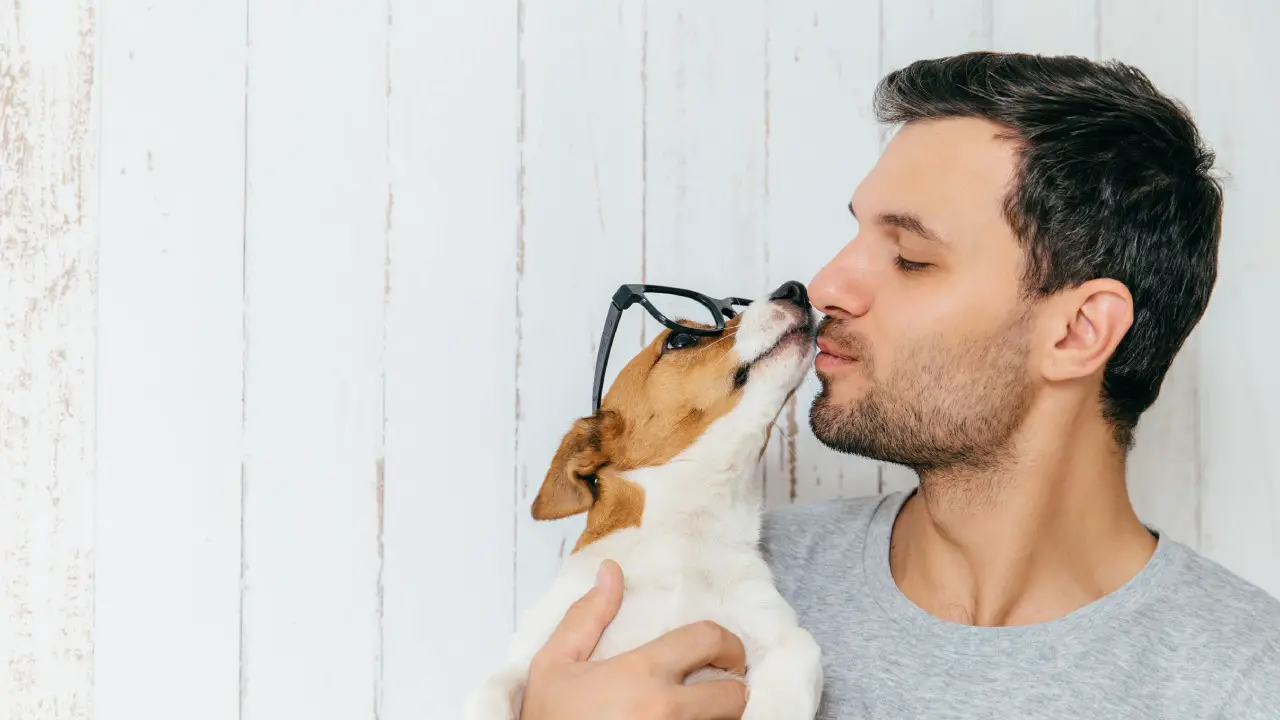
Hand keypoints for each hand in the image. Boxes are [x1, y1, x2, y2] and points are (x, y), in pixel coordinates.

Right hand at [519, 560, 748, 719]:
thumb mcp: (554, 666)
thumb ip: (586, 617)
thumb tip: (611, 572)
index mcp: (642, 673)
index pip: (709, 639)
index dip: (726, 642)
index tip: (722, 653)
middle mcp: (667, 710)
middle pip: (735, 695)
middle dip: (732, 689)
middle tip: (719, 688)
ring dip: (721, 718)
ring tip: (702, 712)